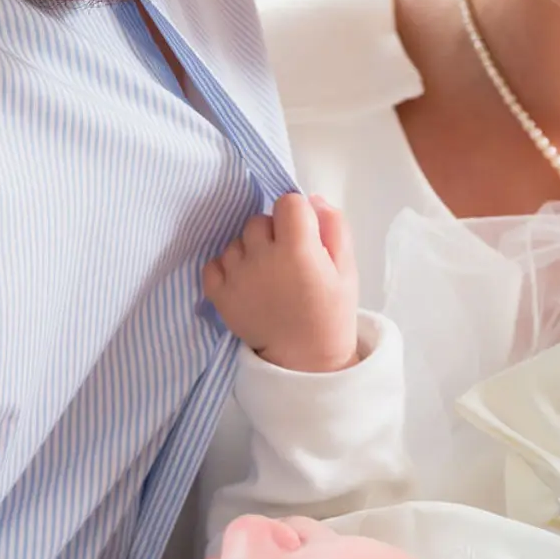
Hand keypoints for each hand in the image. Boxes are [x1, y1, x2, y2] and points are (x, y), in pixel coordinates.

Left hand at [202, 193, 359, 373]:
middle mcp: (263, 259)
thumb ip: (334, 227)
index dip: (297, 215)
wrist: (306, 359)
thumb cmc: (331, 313)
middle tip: (287, 260)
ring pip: (236, 241)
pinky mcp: (219, 296)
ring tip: (267, 275)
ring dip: (249, 250)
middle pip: (258, 220)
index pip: (288, 202)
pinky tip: (246, 282)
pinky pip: (213, 263)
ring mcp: (237, 277)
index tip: (304, 235)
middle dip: (273, 233)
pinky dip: (226, 268)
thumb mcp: (346, 269)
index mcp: (299, 250)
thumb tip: (311, 199)